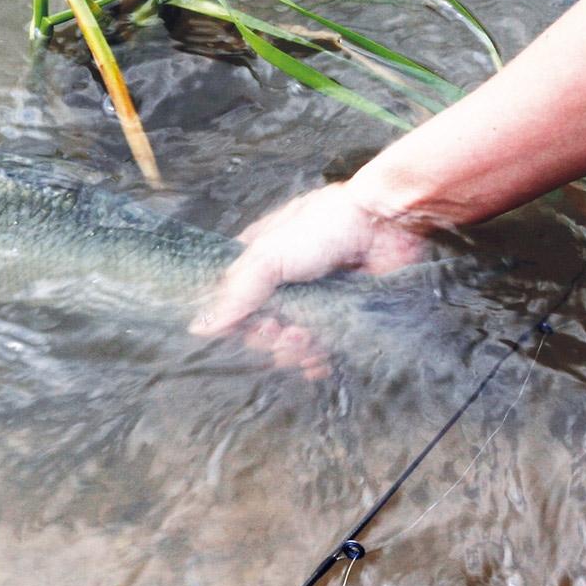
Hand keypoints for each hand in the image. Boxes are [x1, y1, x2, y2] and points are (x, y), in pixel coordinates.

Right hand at [190, 183, 427, 340]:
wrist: (385, 225)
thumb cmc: (324, 227)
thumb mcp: (269, 255)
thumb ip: (236, 294)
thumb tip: (200, 327)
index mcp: (261, 260)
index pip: (235, 302)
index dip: (237, 320)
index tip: (245, 324)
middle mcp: (285, 283)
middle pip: (262, 326)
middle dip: (267, 336)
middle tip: (280, 329)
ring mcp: (315, 300)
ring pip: (291, 342)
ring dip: (292, 349)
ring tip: (303, 339)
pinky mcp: (343, 316)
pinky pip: (323, 349)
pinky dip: (317, 360)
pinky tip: (318, 360)